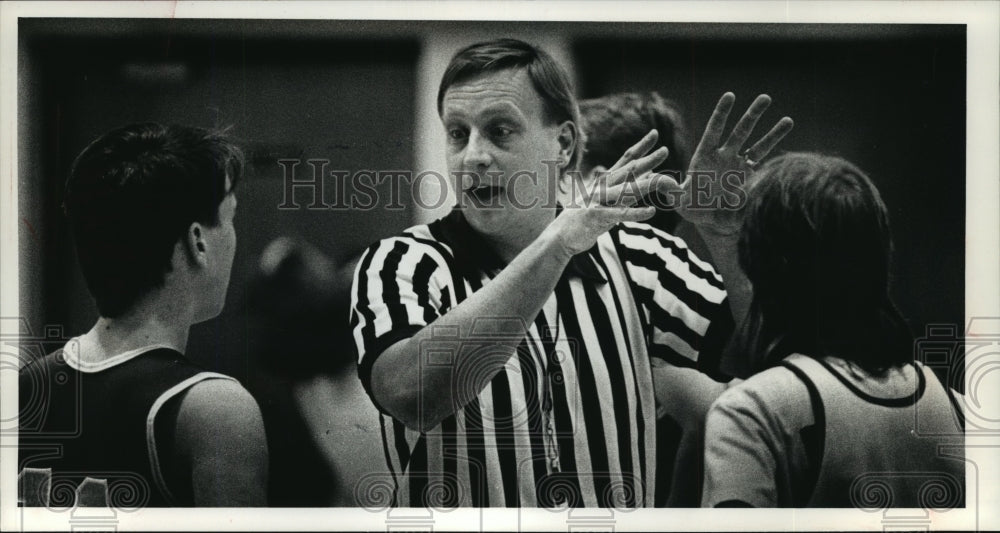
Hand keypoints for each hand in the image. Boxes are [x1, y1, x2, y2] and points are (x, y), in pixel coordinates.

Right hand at [547, 130, 667, 256]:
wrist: (560, 236)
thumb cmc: (585, 218)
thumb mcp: (608, 200)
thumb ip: (628, 189)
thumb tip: (649, 175)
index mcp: (605, 181)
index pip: (626, 160)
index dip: (641, 146)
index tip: (655, 134)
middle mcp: (602, 187)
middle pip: (628, 171)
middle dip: (647, 160)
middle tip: (665, 150)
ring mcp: (598, 201)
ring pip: (626, 190)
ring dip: (645, 185)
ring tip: (663, 179)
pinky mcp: (597, 217)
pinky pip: (620, 214)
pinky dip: (636, 213)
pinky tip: (651, 211)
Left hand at [659, 93, 793, 235]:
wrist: (710, 220)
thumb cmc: (691, 208)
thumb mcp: (679, 201)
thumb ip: (671, 190)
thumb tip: (660, 181)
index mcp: (705, 156)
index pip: (714, 130)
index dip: (721, 114)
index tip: (730, 95)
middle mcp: (725, 156)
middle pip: (740, 131)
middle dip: (752, 115)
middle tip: (765, 97)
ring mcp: (740, 165)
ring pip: (758, 145)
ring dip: (773, 133)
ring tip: (789, 120)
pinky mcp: (752, 178)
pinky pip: (765, 165)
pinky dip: (777, 157)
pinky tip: (788, 153)